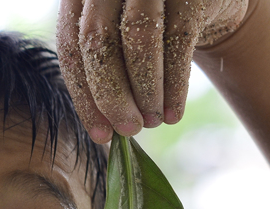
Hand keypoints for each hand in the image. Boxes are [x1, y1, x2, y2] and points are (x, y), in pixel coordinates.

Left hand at [56, 0, 251, 142]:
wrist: (200, 0)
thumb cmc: (147, 30)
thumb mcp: (116, 45)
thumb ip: (100, 77)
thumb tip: (103, 134)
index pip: (70, 47)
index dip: (84, 95)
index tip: (101, 134)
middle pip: (98, 41)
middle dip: (112, 94)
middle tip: (128, 129)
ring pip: (139, 38)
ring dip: (146, 90)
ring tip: (151, 122)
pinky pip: (179, 39)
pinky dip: (175, 84)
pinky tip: (172, 113)